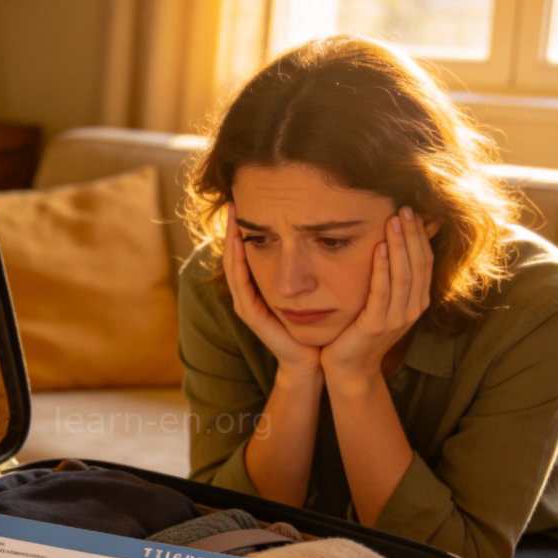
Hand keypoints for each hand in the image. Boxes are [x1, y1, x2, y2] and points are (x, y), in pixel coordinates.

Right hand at [222, 204, 321, 375]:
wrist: (313, 358)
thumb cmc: (318, 323)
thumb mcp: (316, 286)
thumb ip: (315, 262)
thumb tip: (326, 229)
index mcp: (261, 286)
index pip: (248, 250)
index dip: (246, 227)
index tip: (249, 198)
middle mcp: (250, 293)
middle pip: (235, 254)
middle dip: (233, 228)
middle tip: (234, 199)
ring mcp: (247, 304)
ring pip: (233, 266)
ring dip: (231, 241)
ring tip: (232, 217)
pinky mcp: (251, 314)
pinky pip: (240, 284)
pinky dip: (237, 262)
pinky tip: (239, 243)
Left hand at [320, 206, 433, 383]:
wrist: (349, 368)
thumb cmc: (359, 332)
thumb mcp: (380, 303)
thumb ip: (389, 280)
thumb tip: (390, 246)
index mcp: (416, 302)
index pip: (424, 262)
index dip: (420, 236)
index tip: (410, 212)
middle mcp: (412, 309)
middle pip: (418, 264)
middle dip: (412, 234)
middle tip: (404, 207)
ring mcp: (396, 318)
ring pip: (404, 275)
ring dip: (399, 245)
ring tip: (393, 220)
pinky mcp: (377, 325)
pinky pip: (382, 291)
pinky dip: (382, 268)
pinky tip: (379, 248)